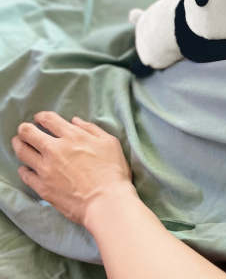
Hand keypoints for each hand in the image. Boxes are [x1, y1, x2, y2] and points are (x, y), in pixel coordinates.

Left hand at [11, 111, 135, 226]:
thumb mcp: (110, 143)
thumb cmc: (113, 171)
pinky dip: (24, 169)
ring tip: (20, 144)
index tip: (40, 119)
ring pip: (22, 152)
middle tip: (26, 131)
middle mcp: (55, 149)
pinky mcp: (42, 187)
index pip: (48, 119)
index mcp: (72, 136)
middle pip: (28, 133)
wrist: (106, 201)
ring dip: (19, 145)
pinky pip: (25, 175)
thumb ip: (91, 129)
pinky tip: (27, 168)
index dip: (41, 117)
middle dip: (24, 129)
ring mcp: (46, 169)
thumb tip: (75, 121)